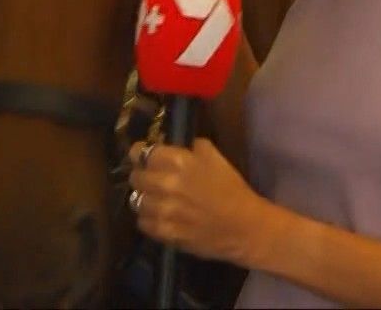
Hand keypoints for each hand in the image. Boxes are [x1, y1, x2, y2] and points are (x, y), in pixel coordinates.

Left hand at [126, 137, 273, 266]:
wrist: (245, 227)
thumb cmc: (232, 190)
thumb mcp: (215, 158)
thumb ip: (193, 148)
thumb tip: (174, 147)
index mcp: (178, 161)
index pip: (141, 153)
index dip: (139, 154)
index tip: (142, 157)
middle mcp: (166, 183)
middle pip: (135, 177)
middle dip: (141, 177)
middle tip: (150, 180)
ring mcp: (163, 210)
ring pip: (136, 201)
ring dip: (144, 199)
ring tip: (154, 200)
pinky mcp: (165, 233)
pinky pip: (142, 223)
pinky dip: (148, 219)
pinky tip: (160, 217)